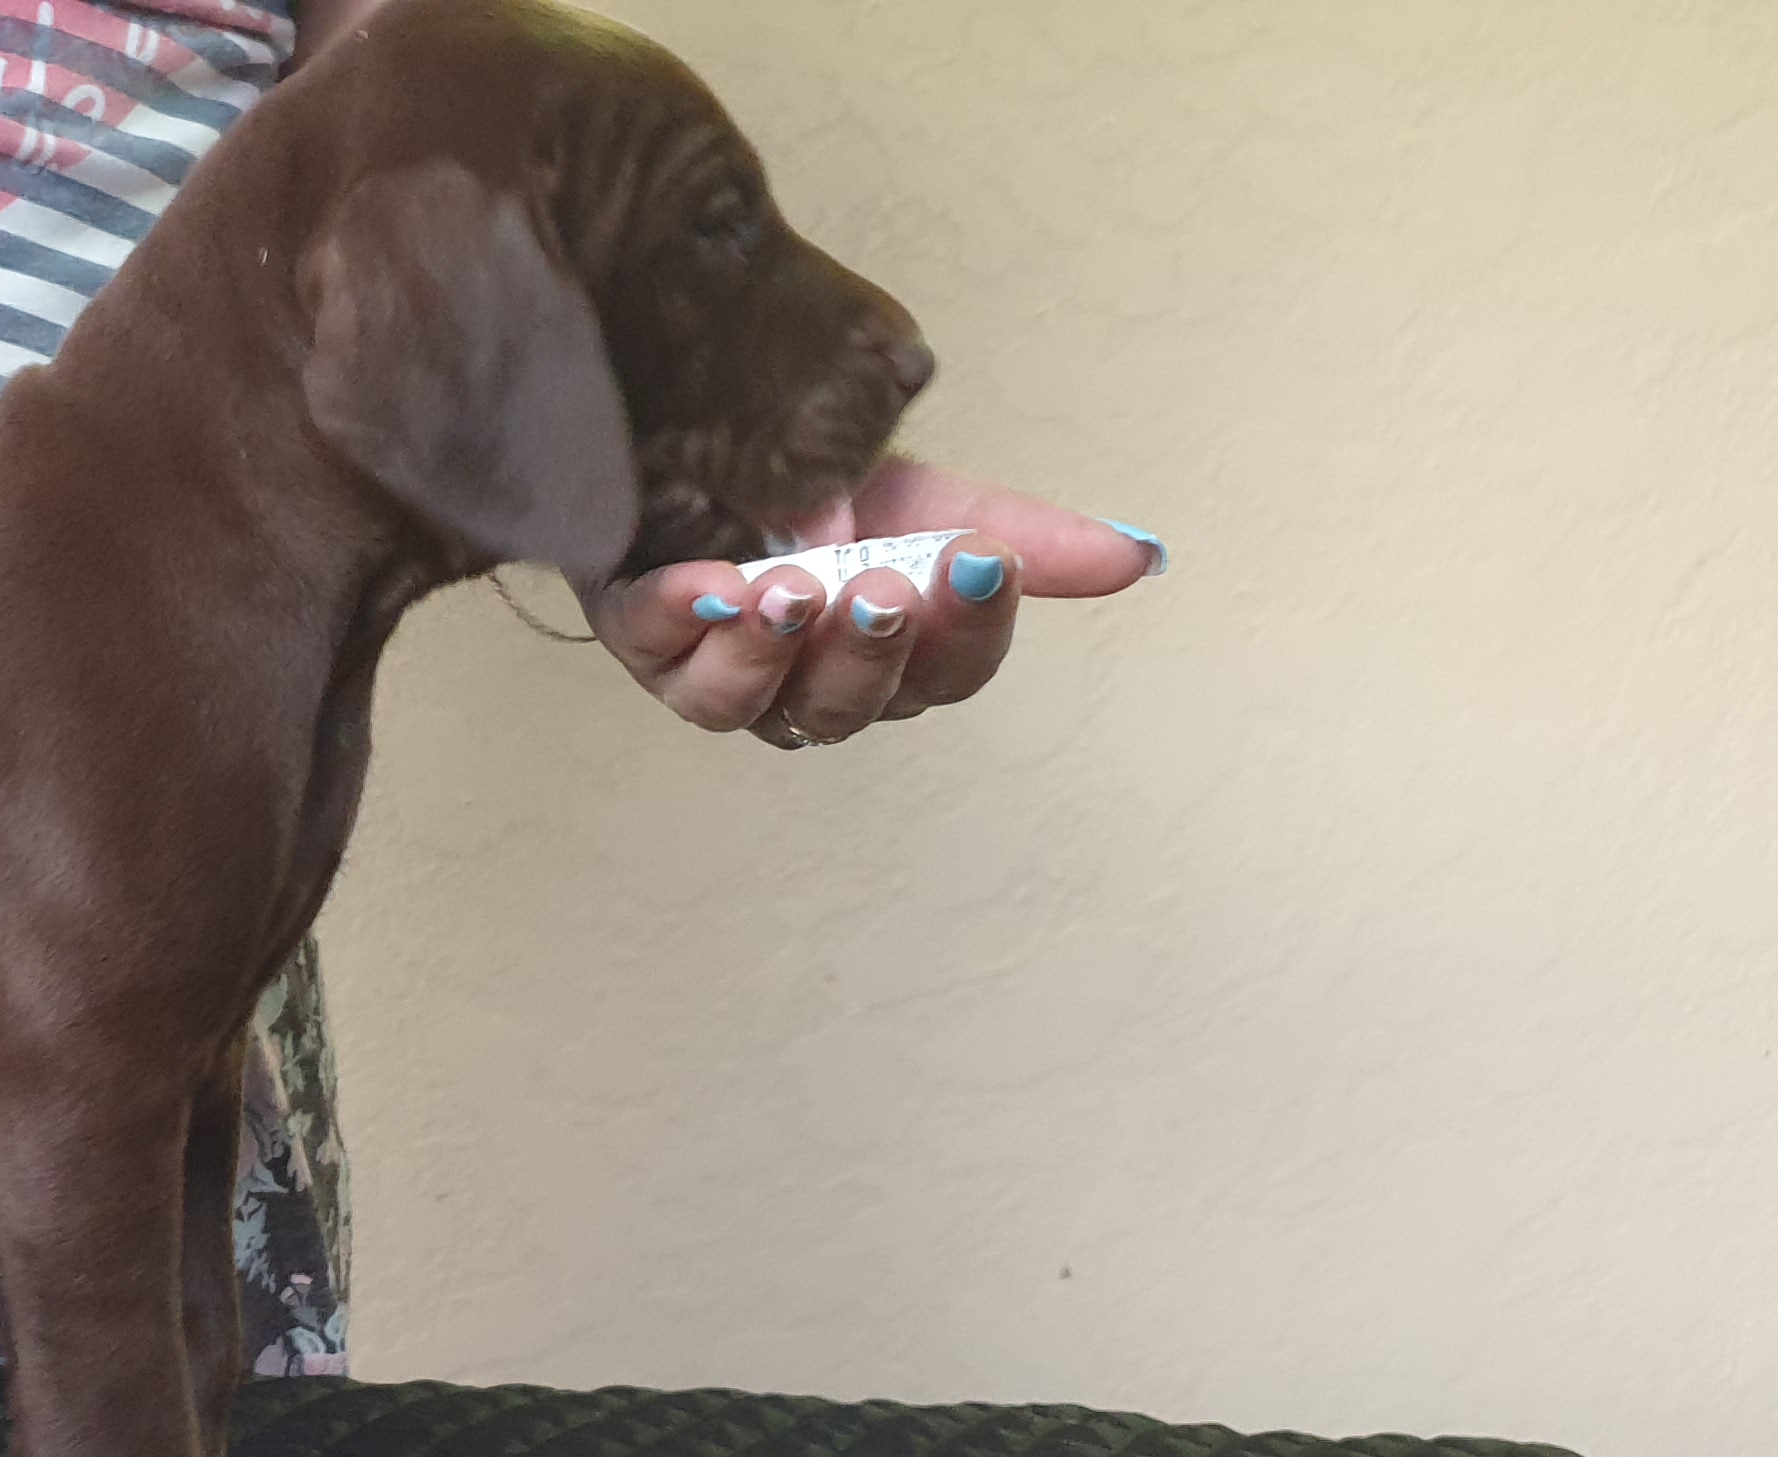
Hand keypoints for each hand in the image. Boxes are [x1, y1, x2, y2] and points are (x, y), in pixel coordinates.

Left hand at [579, 456, 1165, 747]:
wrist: (711, 432)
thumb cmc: (826, 493)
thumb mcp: (934, 503)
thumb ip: (1024, 539)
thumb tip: (1140, 560)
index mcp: (890, 660)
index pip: (949, 672)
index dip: (969, 627)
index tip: (981, 559)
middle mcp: (802, 685)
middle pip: (848, 704)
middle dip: (871, 651)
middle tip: (886, 593)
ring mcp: (712, 667)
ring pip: (742, 702)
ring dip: (773, 653)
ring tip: (792, 593)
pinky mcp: (637, 632)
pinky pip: (651, 648)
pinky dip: (679, 618)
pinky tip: (707, 583)